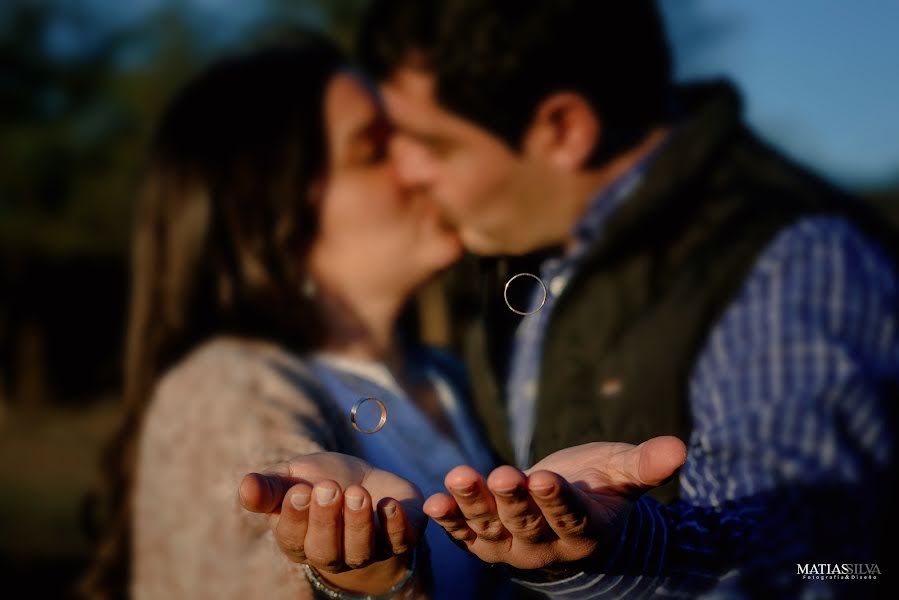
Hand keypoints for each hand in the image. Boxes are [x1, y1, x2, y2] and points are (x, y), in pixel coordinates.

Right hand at [239, 452, 424, 592]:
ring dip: (358, 522)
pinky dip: (395, 525)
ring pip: (360, 550)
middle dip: (326, 520)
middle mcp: (332, 553)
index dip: (295, 517)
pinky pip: (398, 541)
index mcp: (300, 540)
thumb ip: (270, 487)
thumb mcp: (293, 478)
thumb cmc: (322, 480)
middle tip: (328, 488)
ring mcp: (367, 551)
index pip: (293, 538)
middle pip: (325, 550)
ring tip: (357, 493)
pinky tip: (389, 503)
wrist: (367, 481)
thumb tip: (245, 486)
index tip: (299, 490)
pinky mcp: (398, 540)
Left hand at [423, 436, 685, 569]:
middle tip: (503, 476)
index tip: (546, 478)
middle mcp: (546, 546)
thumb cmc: (600, 486)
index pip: (570, 517)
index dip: (557, 500)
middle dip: (513, 501)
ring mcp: (511, 548)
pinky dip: (450, 520)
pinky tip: (434, 502)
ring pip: (491, 527)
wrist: (567, 508)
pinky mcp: (484, 542)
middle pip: (527, 523)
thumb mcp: (623, 473)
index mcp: (584, 531)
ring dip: (473, 503)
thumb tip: (681, 447)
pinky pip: (464, 534)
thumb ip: (645, 464)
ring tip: (458, 476)